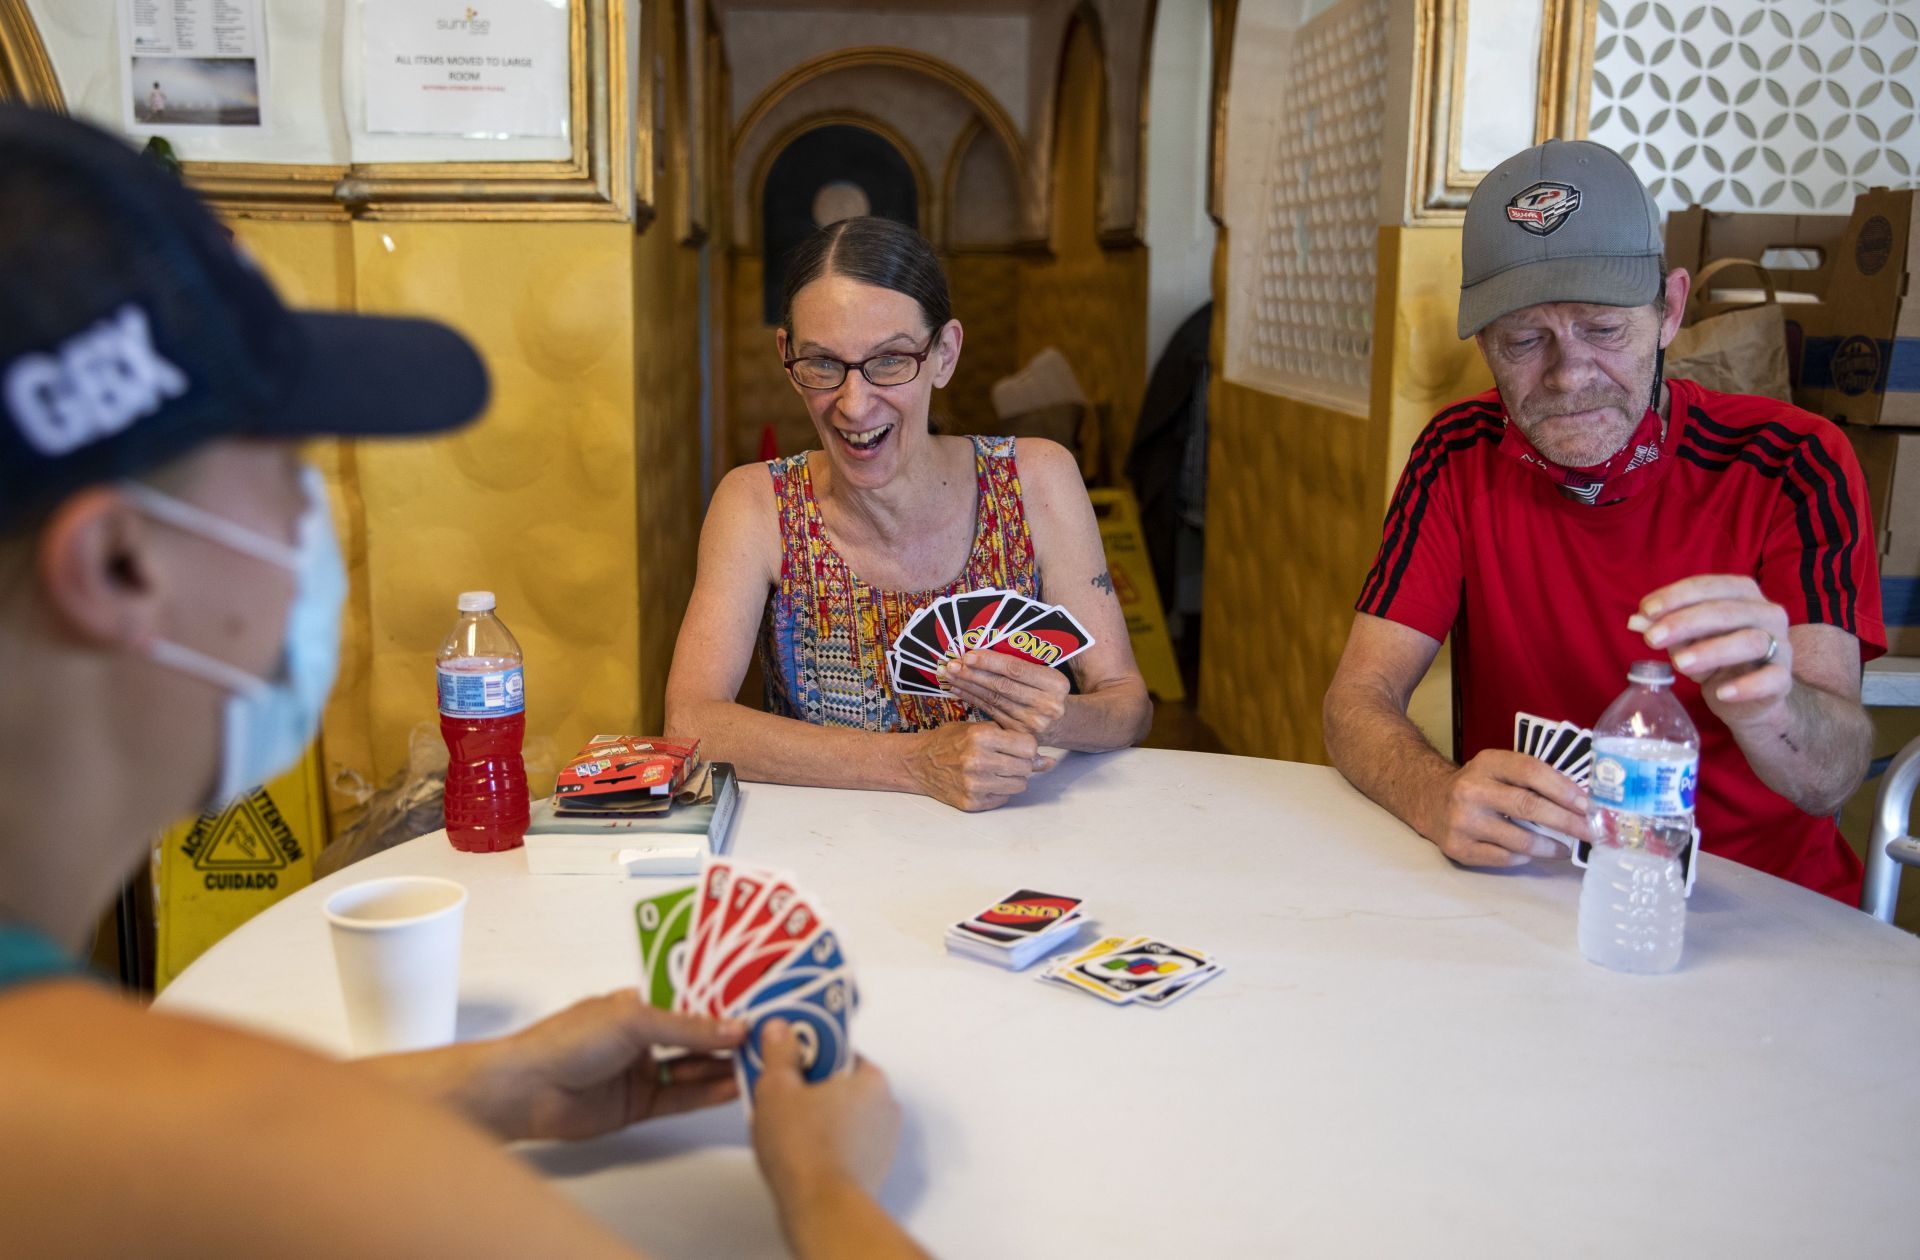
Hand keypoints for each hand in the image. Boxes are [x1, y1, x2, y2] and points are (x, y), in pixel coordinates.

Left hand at [457, 989, 744, 1141]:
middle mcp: (644, 1036)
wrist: (526, 1091)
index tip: (759, 1002)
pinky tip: (733, 1088)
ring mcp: (643, 1071)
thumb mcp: (634, 1020)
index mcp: (639, 1003)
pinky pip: (682, 1098)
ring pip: (694, 1069)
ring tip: (762, 1062)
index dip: (724, 1002)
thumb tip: (734, 1028)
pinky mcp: (641, 1105)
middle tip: (771, 1035)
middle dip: (731, 1036)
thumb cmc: (566, 1041)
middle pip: (697, 1036)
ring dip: (725, 1066)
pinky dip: (708, 1094)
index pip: (692, 1000)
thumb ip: (688, 1028)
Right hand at [751, 1020, 900, 1203]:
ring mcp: (881, 1141)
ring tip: (786, 1126)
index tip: (788, 1056)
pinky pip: (846, 1144)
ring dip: (819, 1118)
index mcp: (870, 1078)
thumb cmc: (807, 1151)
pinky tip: (802, 1152)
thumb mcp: (777, 1087)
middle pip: (841, 1083)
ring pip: (844, 1116)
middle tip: (782, 1093)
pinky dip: (827, 1145)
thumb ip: (779, 1052)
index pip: (838, 1050)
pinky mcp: (872, 1168)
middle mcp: (885, 1106)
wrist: (822, 1208)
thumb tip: (779, 1032)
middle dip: (811, 1087)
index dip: (808, 1052)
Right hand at [903, 720, 1054, 810]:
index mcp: (981, 737)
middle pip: (1026, 767)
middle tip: (1007, 759)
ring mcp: (974, 785)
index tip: (1018, 746)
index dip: (1028, 747)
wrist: (918, 763)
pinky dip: (1000, 791)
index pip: (1029, 747)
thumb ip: (1013, 741)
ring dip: (1014, 778)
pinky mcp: (972, 803)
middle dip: (1023, 763)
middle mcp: (978, 762)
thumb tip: (1048, 763)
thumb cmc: (951, 741)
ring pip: (1020, 785)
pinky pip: (1004, 799)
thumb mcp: (980, 729)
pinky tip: (985, 781)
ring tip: (997, 769)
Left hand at [940, 650, 1070, 742]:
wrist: (1062, 724)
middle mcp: (1046, 705)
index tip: (968, 655)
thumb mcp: (1047, 676)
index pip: (1017, 669)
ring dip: (968, 685)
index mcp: (1056, 683)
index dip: (990, 662)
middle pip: (1002, 685)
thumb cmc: (1048, 692)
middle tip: (952, 664)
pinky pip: (990, 711)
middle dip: (973, 673)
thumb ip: (1023, 665)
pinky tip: (959, 689)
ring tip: (950, 675)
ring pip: (993, 699)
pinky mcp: (1018, 734)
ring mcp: (1032, 723)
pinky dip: (972, 699)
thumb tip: (983, 651)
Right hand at [1422, 750, 1590, 866]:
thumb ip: (1531, 779)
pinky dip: (1523, 857)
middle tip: (1590, 832)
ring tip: (1565, 848)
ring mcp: (1462, 821)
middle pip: (1528, 806)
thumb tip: (1580, 802)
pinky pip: (1503, 858)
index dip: (1563, 789)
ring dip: (1550, 846)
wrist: (1429, 800)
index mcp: (1487, 764)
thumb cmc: (1479, 785)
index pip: (1531, 771)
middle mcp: (1471, 790)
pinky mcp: (1458, 847)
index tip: (1588, 805)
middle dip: (1566, 821)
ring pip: (1519, 840)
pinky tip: (1531, 853)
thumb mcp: (1499, 769)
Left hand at [1634, 575, 1791, 724]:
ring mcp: (1780, 646)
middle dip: (1686, 622)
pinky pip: (1771, 678)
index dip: (1676, 596)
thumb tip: (1637, 621)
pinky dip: (1746, 686)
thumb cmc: (1714, 658)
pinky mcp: (1784, 679)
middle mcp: (1767, 614)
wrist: (1746, 699)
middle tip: (1652, 638)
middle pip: (1728, 611)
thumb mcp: (1686, 640)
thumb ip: (1666, 628)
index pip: (1709, 586)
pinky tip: (1721, 693)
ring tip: (1679, 664)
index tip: (1645, 610)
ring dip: (1713, 650)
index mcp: (1742, 594)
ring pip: (1751, 641)